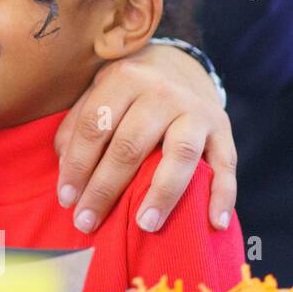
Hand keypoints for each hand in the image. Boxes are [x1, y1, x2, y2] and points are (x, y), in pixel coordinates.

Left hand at [54, 43, 235, 234]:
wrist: (182, 66)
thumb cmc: (128, 92)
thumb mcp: (98, 93)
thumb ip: (77, 127)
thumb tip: (67, 173)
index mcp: (125, 79)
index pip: (94, 128)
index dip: (77, 165)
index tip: (66, 199)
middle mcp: (162, 92)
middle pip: (130, 145)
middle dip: (105, 189)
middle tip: (87, 222)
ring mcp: (196, 110)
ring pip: (180, 154)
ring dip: (162, 193)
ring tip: (144, 225)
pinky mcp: (223, 129)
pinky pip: (226, 165)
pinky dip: (221, 195)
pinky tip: (213, 222)